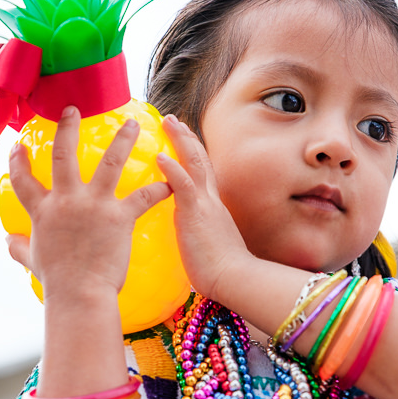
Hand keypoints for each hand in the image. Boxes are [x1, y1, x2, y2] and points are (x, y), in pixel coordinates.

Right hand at [7, 107, 170, 303]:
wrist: (80, 294)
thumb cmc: (58, 282)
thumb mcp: (34, 260)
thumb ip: (21, 247)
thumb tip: (8, 242)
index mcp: (43, 211)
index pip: (23, 180)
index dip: (18, 161)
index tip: (19, 146)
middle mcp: (66, 201)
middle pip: (63, 155)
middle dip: (67, 127)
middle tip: (73, 108)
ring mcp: (93, 205)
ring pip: (109, 162)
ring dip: (122, 140)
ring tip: (133, 123)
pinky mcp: (119, 217)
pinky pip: (142, 196)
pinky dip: (159, 189)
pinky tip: (170, 182)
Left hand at [155, 115, 249, 301]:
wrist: (236, 280)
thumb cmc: (225, 273)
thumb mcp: (213, 246)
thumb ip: (203, 236)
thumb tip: (195, 239)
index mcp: (214, 209)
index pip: (204, 174)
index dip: (193, 154)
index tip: (183, 137)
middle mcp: (211, 201)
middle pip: (200, 160)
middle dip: (186, 138)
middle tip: (172, 119)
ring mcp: (205, 206)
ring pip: (193, 164)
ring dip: (180, 141)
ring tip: (167, 122)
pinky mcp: (196, 216)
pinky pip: (184, 186)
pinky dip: (173, 168)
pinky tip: (161, 155)